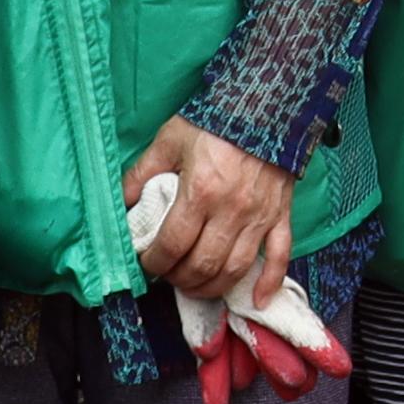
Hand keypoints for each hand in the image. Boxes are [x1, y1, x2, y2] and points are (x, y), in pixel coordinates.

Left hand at [127, 122, 295, 314]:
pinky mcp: (280, 215)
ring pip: (235, 269)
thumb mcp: (170, 139)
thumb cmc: (215, 121)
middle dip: (179, 278)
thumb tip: (123, 203)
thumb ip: (142, 173)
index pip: (172, 245)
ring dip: (212, 287)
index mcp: (200, 192)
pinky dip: (270, 282)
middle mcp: (231, 211)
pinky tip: (259, 300)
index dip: (154, 263)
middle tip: (168, 275)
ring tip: (195, 286)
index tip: (146, 263)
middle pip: (202, 265)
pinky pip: (280, 256)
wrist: (266, 103)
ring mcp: (259, 217)